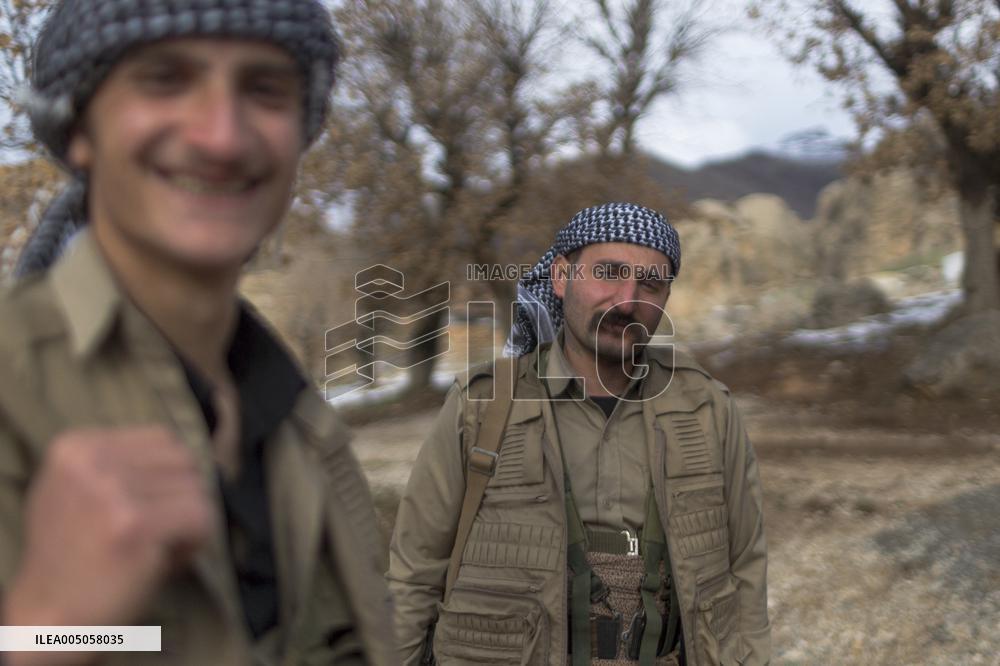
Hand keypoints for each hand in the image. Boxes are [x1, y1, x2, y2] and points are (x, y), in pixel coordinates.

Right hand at [3, 426, 212, 664]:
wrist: (47, 615)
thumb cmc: (72, 556)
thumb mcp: (78, 491)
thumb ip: (121, 465)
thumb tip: (194, 455)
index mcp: (76, 446)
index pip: (162, 438)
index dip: (168, 475)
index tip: (151, 505)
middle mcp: (92, 461)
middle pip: (183, 460)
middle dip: (182, 495)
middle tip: (160, 529)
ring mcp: (113, 491)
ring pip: (197, 488)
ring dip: (189, 520)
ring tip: (159, 545)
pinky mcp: (136, 523)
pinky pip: (202, 517)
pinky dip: (197, 540)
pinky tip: (169, 558)